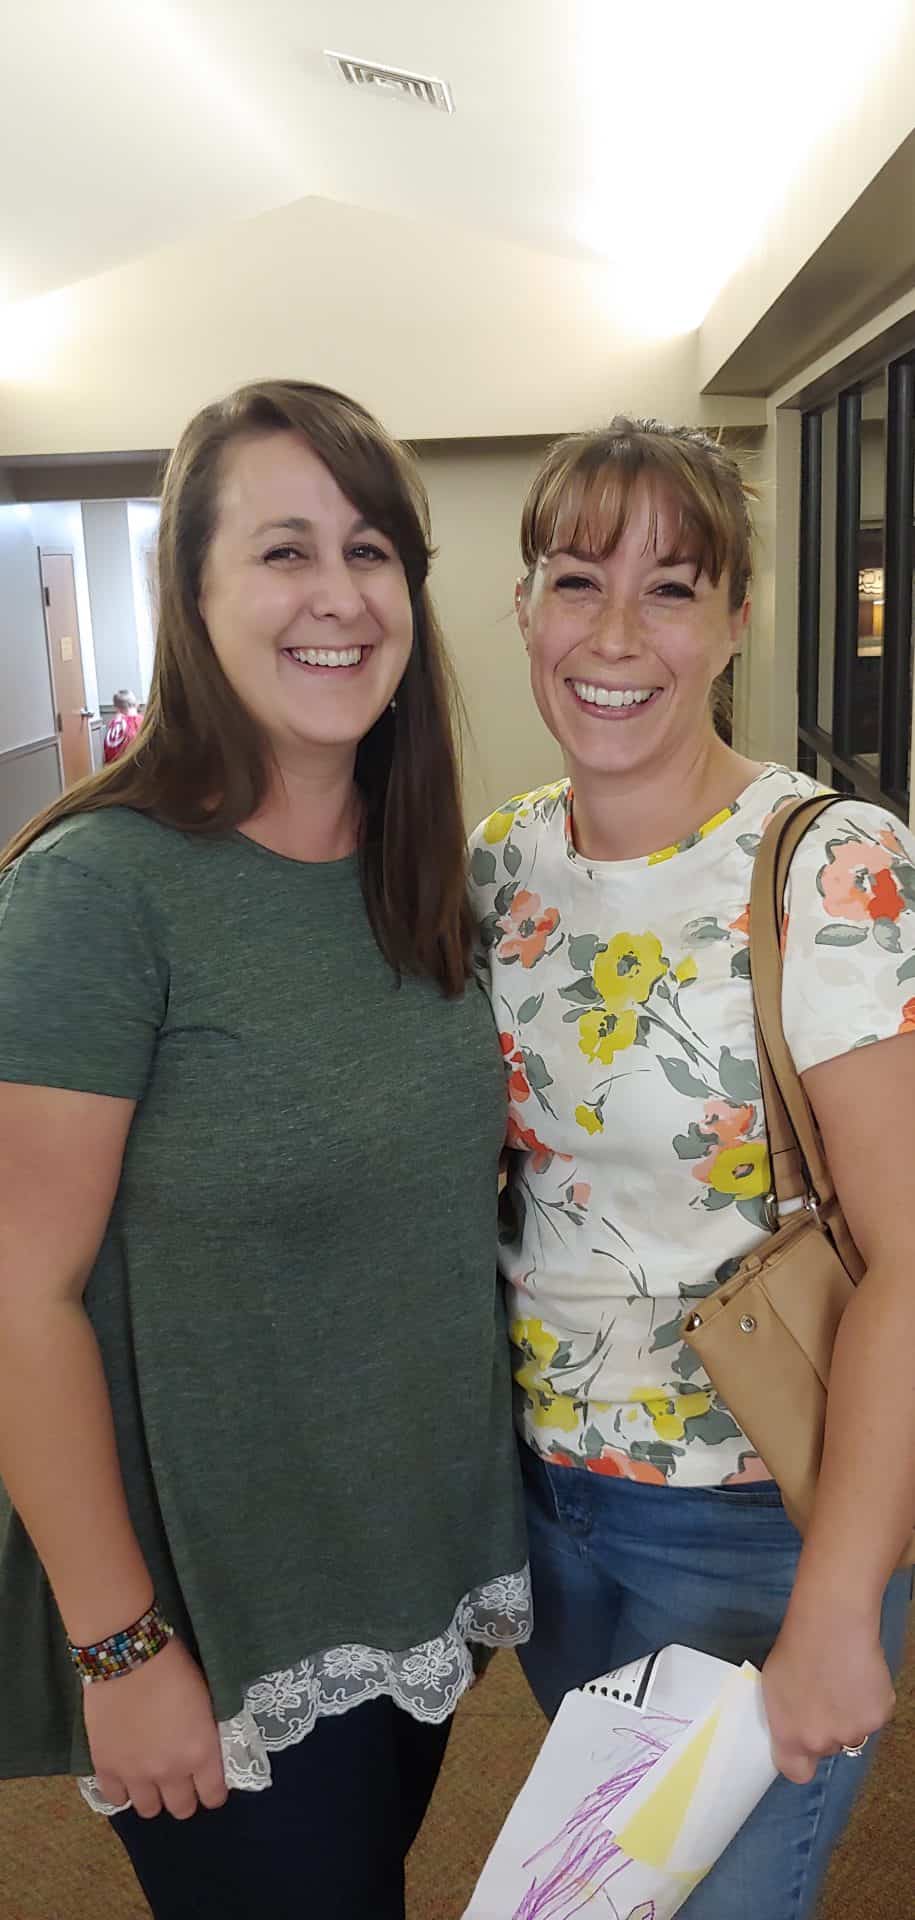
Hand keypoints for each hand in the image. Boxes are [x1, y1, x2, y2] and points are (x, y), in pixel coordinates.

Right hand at [83, 1635, 227, 1818]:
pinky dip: (122, 1791)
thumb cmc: (174, 1667)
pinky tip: (125, 1775)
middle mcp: (170, 1772)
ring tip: (150, 1779)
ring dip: (153, 1797)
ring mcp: (136, 1774)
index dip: (212, 1792)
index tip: (208, 1783)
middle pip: (181, 1809)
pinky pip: (115, 1799)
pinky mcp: (106, 1767)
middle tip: (179, 1779)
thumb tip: (207, 1755)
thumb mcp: (206, 1702)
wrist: (128, 1655)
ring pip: (149, 1810)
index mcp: (201, 1753)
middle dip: (184, 1797)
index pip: (213, 1796)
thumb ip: (206, 1736)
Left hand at [762, 1606, 894, 1782]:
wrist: (830, 1625)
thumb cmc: (795, 1648)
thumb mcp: (772, 1687)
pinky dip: (870, 1700)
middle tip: (825, 1694)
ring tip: (843, 1679)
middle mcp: (823, 1742)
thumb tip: (793, 1725)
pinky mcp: (879, 1716)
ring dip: (850, 1714)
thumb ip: (784, 1716)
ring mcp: (853, 1732)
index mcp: (791, 1737)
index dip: (801, 1759)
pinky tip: (861, 1674)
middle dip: (828, 1727)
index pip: (796, 1773)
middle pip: (828, 1746)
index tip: (803, 1743)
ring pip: (853, 1731)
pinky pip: (874, 1715)